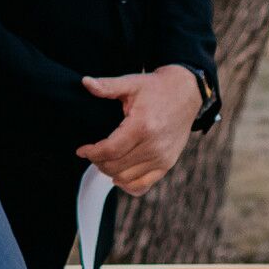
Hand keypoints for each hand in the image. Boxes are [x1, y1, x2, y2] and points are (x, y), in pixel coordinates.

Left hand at [81, 63, 203, 195]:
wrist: (187, 94)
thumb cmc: (156, 88)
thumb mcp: (132, 83)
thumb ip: (107, 85)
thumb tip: (85, 82)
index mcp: (142, 126)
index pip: (110, 150)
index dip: (92, 153)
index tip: (81, 150)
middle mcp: (154, 146)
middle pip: (115, 166)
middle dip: (98, 162)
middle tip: (92, 153)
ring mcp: (162, 158)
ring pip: (126, 178)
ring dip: (110, 172)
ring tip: (104, 160)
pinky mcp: (167, 164)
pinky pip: (142, 185)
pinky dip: (127, 184)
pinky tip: (119, 174)